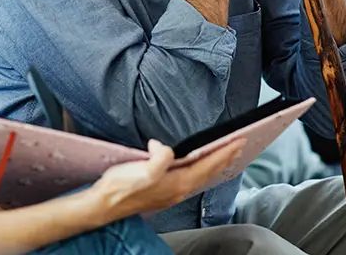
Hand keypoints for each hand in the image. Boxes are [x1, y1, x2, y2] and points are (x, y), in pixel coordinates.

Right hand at [90, 138, 244, 223]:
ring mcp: (172, 193)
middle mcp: (179, 190)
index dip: (225, 151)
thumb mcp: (143, 169)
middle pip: (209, 172)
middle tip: (240, 145)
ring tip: (225, 155)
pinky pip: (191, 179)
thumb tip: (165, 147)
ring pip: (201, 176)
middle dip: (226, 158)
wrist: (104, 204)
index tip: (240, 140)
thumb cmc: (122, 187)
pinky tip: (197, 167)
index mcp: (178, 182)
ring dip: (215, 165)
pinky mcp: (163, 192)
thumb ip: (160, 157)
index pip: (208, 164)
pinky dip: (201, 170)